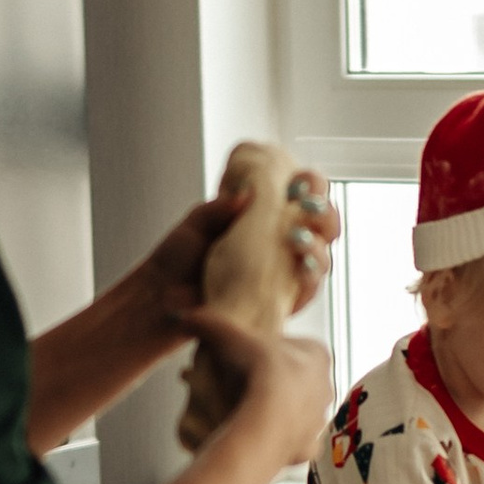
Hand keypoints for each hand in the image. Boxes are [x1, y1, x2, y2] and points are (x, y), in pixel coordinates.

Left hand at [139, 170, 338, 335]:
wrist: (160, 301)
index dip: (310, 186)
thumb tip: (246, 194)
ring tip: (298, 238)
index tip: (300, 182)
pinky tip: (302, 265)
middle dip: (323, 212)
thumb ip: (219, 208)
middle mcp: (278, 243)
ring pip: (320, 256)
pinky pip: (308, 289)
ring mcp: (282, 273)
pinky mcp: (280, 302)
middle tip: (309, 206)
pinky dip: (310, 276)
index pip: (300, 195)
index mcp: (261, 215)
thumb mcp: (195, 225)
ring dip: (317, 243)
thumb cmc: (176, 260)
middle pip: (320, 224)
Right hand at [213, 317, 334, 471]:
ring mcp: (319, 420)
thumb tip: (181, 316)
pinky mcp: (308, 448)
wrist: (267, 423)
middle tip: (238, 383)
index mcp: (318, 354)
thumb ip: (208, 324)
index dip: (263, 350)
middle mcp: (325, 387)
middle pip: (295, 380)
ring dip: (273, 411)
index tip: (242, 356)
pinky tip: (256, 437)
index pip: (289, 345)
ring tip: (243, 411)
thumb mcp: (229, 337)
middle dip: (269, 381)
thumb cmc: (258, 372)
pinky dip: (276, 441)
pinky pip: (292, 443)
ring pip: (295, 412)